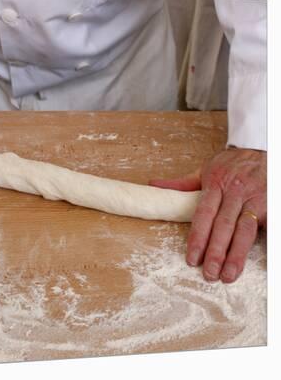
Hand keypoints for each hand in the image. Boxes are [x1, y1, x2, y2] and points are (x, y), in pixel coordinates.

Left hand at [149, 147, 265, 282]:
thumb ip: (183, 183)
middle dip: (216, 252)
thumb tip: (153, 185)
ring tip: (228, 275)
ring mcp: (256, 198)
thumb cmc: (231, 163)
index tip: (192, 258)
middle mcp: (236, 192)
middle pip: (224, 226)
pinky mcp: (273, 203)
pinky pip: (267, 226)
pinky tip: (259, 260)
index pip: (204, 215)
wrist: (261, 149)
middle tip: (209, 273)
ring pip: (245, 230)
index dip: (198, 238)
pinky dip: (264, 243)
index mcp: (216, 184)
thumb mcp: (205, 169)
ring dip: (237, 255)